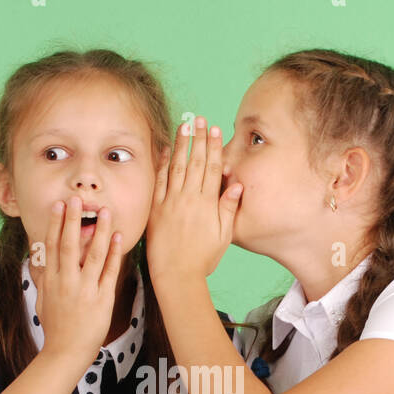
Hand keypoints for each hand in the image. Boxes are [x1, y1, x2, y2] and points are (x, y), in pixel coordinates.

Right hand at [34, 195, 124, 360]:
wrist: (66, 352)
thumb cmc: (55, 327)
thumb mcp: (42, 300)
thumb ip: (44, 279)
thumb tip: (41, 261)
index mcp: (51, 280)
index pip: (52, 246)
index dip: (55, 224)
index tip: (59, 205)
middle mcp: (67, 282)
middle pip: (70, 245)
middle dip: (73, 220)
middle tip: (77, 199)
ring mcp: (85, 290)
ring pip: (93, 254)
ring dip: (100, 231)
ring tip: (105, 211)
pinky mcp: (102, 299)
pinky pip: (109, 272)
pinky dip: (114, 254)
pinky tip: (118, 237)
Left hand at [146, 116, 243, 285]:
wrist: (176, 275)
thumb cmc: (203, 259)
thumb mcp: (223, 236)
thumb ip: (228, 208)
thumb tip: (236, 185)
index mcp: (207, 203)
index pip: (212, 167)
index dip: (213, 146)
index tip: (214, 129)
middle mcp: (189, 198)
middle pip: (195, 161)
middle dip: (198, 138)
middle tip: (199, 119)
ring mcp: (171, 202)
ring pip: (176, 167)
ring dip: (180, 144)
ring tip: (183, 126)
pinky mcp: (156, 209)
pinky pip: (158, 182)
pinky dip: (161, 164)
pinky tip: (163, 150)